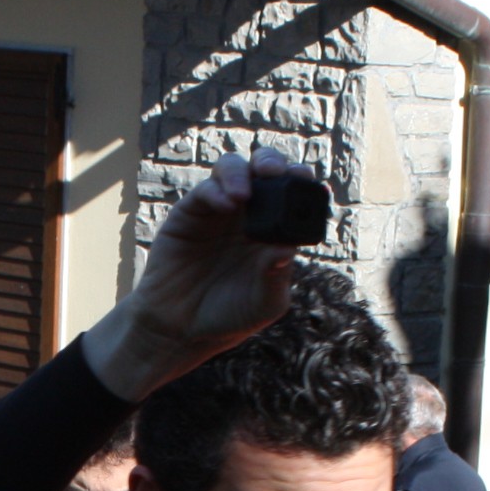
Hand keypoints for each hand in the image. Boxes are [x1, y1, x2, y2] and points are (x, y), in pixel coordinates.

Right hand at [80, 147, 307, 403]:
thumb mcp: (264, 304)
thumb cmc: (229, 317)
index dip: (302, 181)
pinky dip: (216, 191)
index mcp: (275, 230)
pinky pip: (205, 190)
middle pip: (265, 169)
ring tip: (244, 194)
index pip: (294, 192)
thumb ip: (277, 277)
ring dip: (242, 172)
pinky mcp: (190, 213)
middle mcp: (249, 213)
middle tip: (275, 173)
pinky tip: (224, 205)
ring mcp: (219, 210)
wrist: (181, 329)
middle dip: (273, 162)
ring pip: (233, 169)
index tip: (308, 182)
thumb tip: (287, 249)